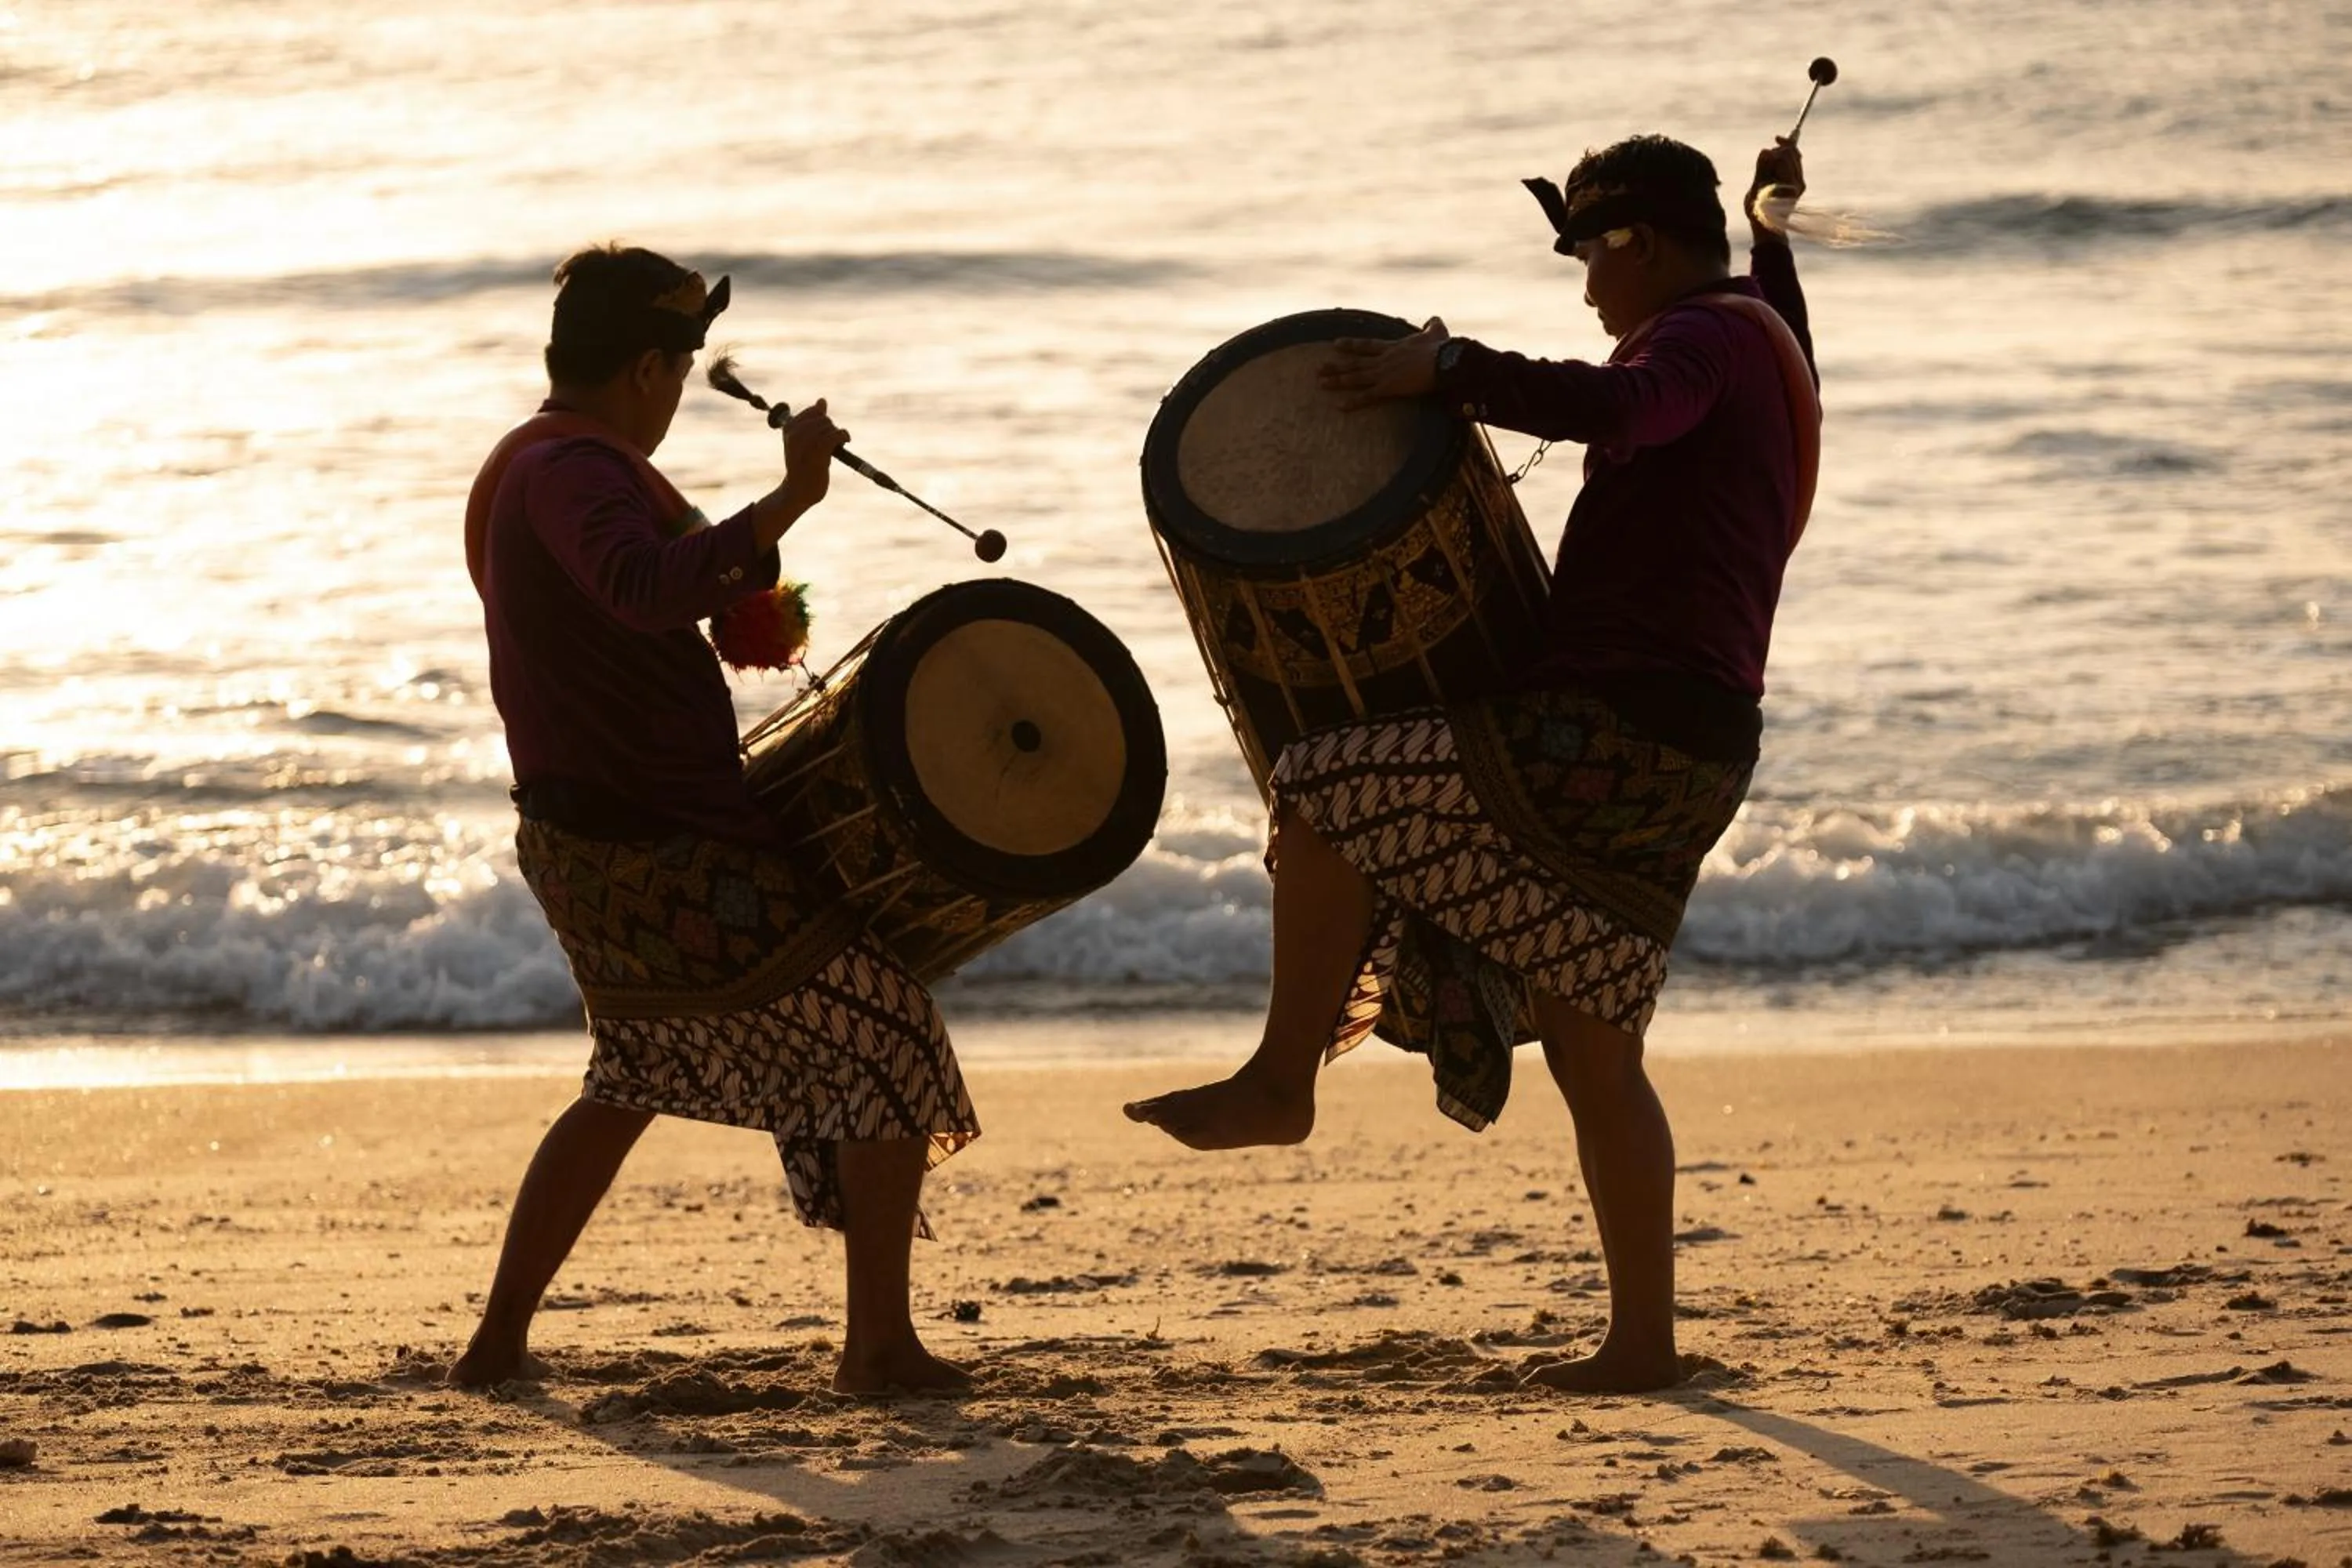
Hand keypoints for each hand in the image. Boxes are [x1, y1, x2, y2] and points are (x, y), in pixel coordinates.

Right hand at [778, 398, 848, 513]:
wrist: (798, 490)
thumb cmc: (803, 465)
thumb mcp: (804, 439)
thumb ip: (813, 420)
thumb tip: (822, 401)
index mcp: (788, 427)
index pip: (814, 411)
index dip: (823, 420)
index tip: (823, 433)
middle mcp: (794, 433)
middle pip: (823, 418)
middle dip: (831, 429)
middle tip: (830, 444)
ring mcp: (805, 444)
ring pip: (830, 427)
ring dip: (837, 435)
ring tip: (834, 447)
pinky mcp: (818, 453)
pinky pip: (836, 435)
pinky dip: (843, 436)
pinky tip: (844, 441)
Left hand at [1317, 316, 1448, 411]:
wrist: (1444, 360)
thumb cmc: (1442, 347)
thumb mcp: (1437, 332)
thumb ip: (1433, 325)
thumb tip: (1433, 319)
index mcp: (1393, 347)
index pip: (1367, 346)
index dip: (1351, 345)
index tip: (1336, 344)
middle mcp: (1384, 359)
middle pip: (1355, 362)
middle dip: (1336, 366)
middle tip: (1319, 368)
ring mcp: (1384, 373)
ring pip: (1356, 377)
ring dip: (1337, 381)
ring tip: (1321, 383)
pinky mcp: (1389, 387)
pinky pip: (1368, 396)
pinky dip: (1354, 402)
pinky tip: (1340, 406)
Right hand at [1746, 137, 1805, 224]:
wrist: (1769, 230)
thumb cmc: (1759, 213)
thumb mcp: (1756, 189)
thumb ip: (1761, 169)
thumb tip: (1765, 150)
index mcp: (1789, 183)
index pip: (1787, 155)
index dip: (1781, 145)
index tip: (1775, 138)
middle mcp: (1798, 182)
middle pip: (1793, 153)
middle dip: (1779, 150)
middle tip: (1766, 157)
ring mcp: (1799, 183)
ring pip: (1795, 158)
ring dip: (1781, 156)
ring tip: (1768, 166)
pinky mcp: (1798, 185)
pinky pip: (1794, 165)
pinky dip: (1785, 162)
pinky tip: (1774, 167)